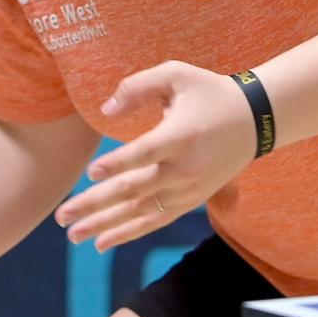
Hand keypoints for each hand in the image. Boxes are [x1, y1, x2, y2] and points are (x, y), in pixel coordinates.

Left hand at [54, 62, 257, 251]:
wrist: (255, 120)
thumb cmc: (209, 92)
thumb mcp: (176, 74)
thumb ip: (138, 87)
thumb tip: (105, 111)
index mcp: (181, 135)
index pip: (145, 153)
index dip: (118, 163)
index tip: (91, 172)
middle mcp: (184, 168)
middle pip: (135, 190)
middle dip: (95, 205)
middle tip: (62, 217)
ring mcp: (188, 190)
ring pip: (141, 212)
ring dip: (105, 226)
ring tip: (73, 235)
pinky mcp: (191, 201)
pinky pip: (155, 220)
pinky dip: (128, 232)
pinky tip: (101, 242)